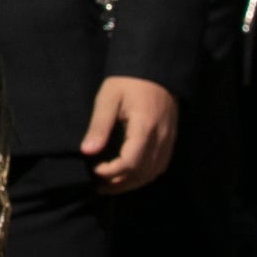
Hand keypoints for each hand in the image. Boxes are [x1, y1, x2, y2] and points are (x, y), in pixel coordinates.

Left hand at [80, 74, 179, 192]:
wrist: (154, 70)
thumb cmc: (127, 82)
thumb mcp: (107, 99)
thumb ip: (98, 126)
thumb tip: (86, 152)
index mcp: (145, 127)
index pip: (131, 162)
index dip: (112, 172)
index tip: (95, 170)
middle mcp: (161, 138)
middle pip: (143, 173)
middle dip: (120, 184)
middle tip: (99, 186)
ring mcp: (169, 140)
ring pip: (154, 172)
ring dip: (132, 183)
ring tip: (110, 185)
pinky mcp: (170, 140)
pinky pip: (160, 165)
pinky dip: (145, 175)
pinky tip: (129, 175)